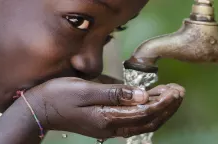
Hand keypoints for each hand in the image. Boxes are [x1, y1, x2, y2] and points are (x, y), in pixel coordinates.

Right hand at [20, 77, 183, 138]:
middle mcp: (111, 127)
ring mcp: (109, 128)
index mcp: (107, 118)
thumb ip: (115, 92)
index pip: (144, 113)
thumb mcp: (86, 89)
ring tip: (172, 95)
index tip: (175, 91)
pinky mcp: (107, 124)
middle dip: (167, 107)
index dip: (163, 102)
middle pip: (148, 121)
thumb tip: (142, 95)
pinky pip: (134, 122)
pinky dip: (148, 113)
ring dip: (160, 111)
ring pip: (143, 124)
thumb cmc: (59, 95)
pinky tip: (154, 101)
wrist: (38, 109)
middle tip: (179, 92)